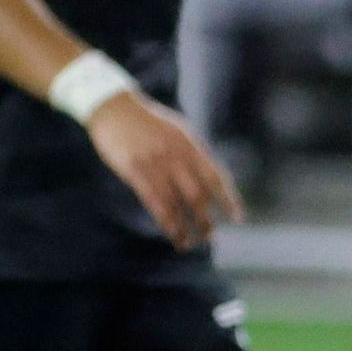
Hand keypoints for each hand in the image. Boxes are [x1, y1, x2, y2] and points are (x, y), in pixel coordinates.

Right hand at [87, 88, 243, 247]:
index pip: (215, 176)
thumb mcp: (177, 130)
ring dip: (184, 227)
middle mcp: (176, 155)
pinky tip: (172, 234)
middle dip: (205, 219)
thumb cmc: (147, 121)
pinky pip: (154, 202)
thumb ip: (193, 153)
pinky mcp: (134, 171)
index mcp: (190, 144)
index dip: (228, 199)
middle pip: (197, 195)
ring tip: (189, 244)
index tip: (238, 218)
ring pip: (175, 204)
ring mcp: (155, 163)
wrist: (113, 106)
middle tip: (209, 236)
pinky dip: (166, 222)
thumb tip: (211, 180)